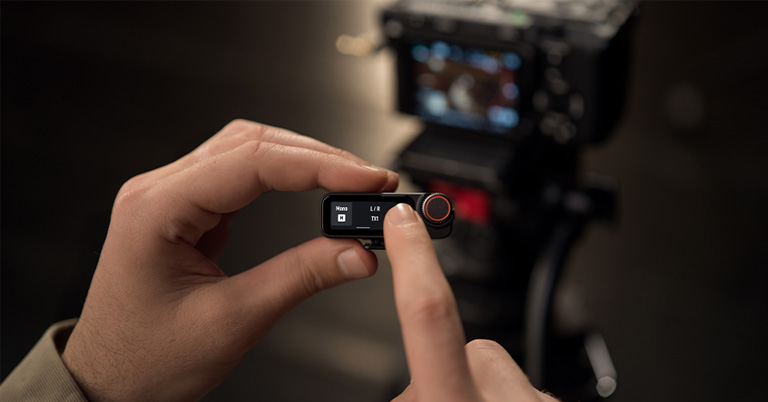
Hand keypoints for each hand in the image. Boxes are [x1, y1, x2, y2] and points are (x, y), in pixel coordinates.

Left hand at [61, 119, 397, 401]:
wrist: (109, 382)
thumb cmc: (145, 359)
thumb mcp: (232, 321)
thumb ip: (300, 278)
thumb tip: (356, 252)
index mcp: (157, 209)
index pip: (252, 162)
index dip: (318, 165)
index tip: (365, 178)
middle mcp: (160, 192)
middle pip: (251, 144)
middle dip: (317, 157)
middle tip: (368, 180)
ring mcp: (172, 198)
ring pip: (248, 152)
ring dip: (302, 162)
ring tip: (349, 182)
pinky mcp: (188, 212)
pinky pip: (241, 177)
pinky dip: (284, 178)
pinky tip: (312, 188)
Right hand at [383, 204, 557, 401]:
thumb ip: (407, 397)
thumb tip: (404, 388)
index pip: (431, 314)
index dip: (414, 258)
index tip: (404, 220)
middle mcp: (506, 399)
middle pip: (461, 347)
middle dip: (440, 370)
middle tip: (438, 401)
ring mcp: (540, 400)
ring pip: (488, 368)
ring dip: (471, 388)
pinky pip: (514, 386)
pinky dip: (499, 398)